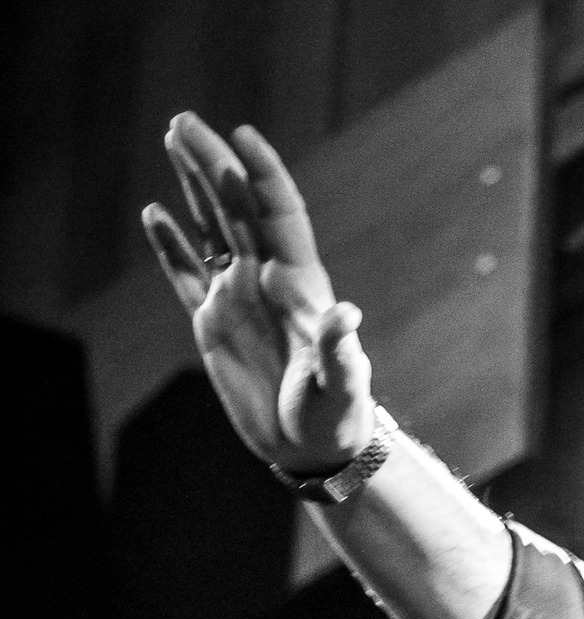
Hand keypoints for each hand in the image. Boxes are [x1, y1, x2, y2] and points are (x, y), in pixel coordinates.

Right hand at [141, 113, 373, 473]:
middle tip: (185, 121)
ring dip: (192, 187)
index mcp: (301, 285)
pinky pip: (186, 275)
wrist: (314, 449)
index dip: (265, 175)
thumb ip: (339, 352)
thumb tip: (345, 315)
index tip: (244, 135)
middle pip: (237, 208)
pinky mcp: (212, 324)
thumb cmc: (338, 418)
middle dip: (214, 163)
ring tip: (173, 140)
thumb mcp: (343, 386)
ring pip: (211, 228)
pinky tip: (154, 215)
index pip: (280, 215)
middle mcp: (266, 280)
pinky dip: (171, 246)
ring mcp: (237, 298)